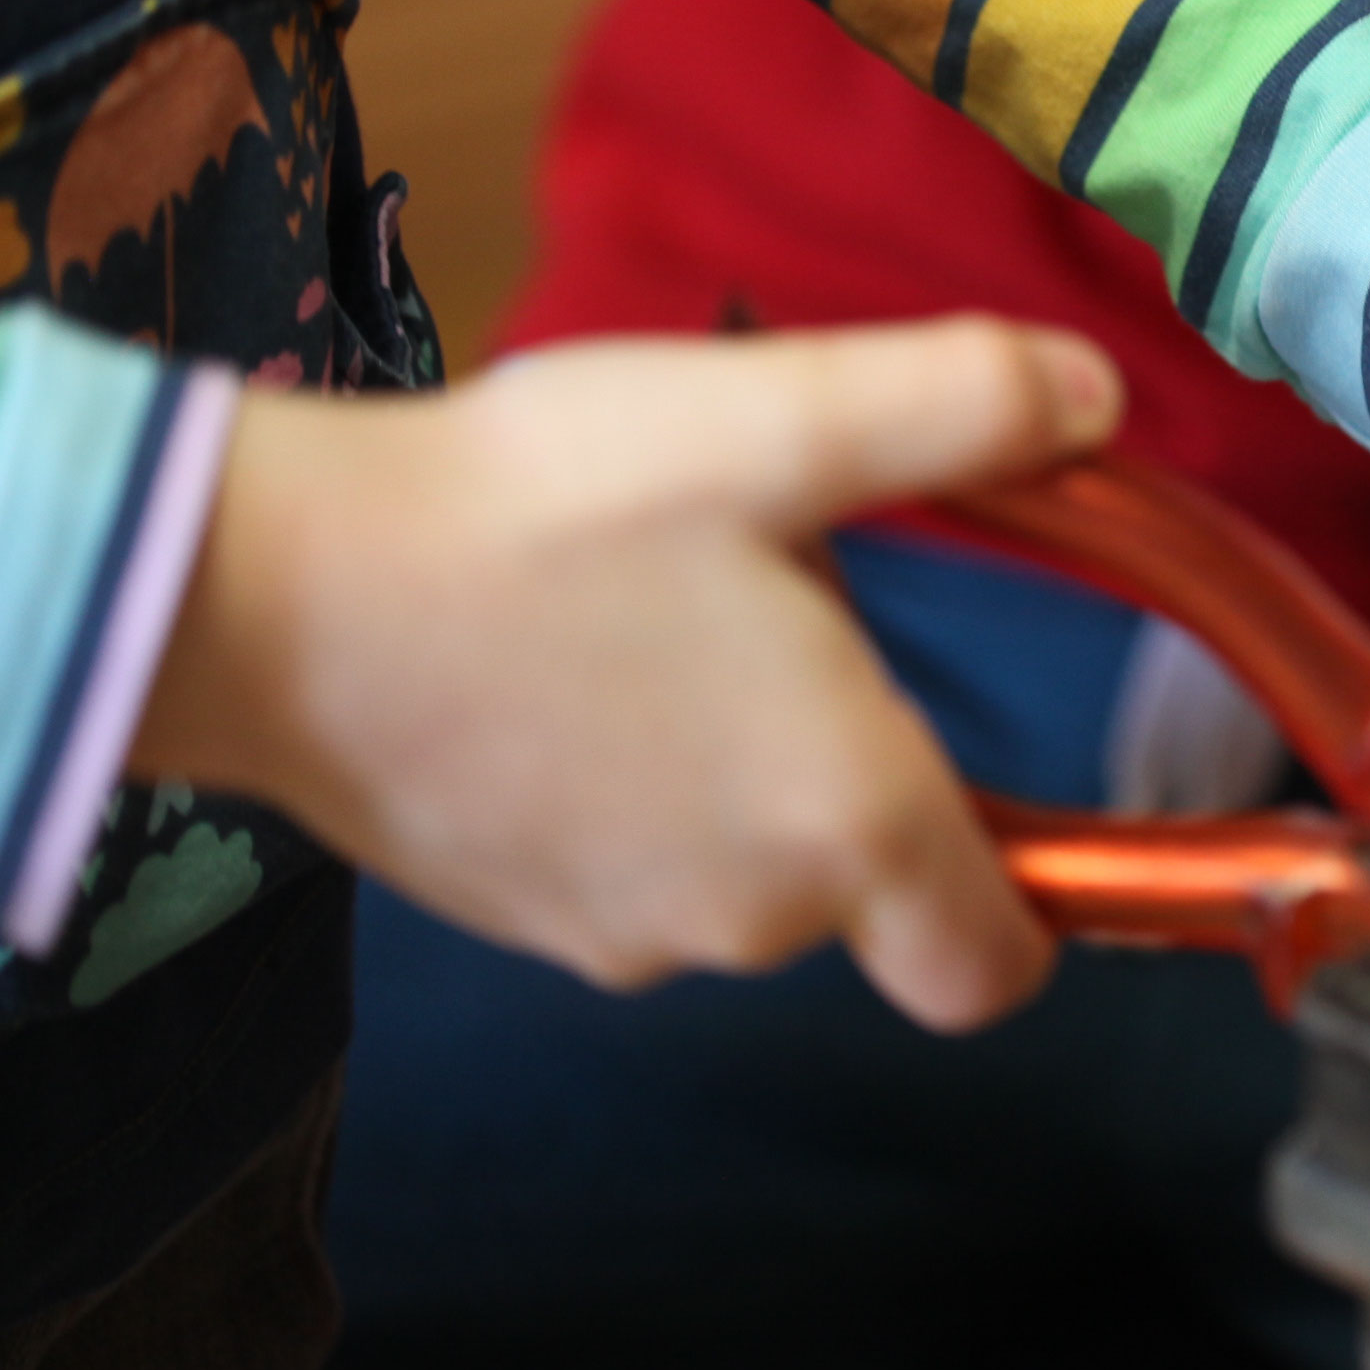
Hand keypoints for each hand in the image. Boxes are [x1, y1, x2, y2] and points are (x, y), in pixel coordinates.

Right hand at [135, 320, 1121, 1031]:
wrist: (269, 589)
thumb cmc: (546, 508)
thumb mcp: (789, 415)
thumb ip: (970, 405)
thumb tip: (1099, 400)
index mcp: (849, 823)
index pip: (996, 969)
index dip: (1038, 909)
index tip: (1024, 809)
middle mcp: (748, 920)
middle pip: (872, 885)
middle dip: (860, 760)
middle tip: (787, 610)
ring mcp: (613, 934)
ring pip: (747, 871)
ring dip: (743, 767)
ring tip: (659, 617)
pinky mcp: (506, 914)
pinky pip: (631, 865)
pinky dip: (635, 786)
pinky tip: (567, 660)